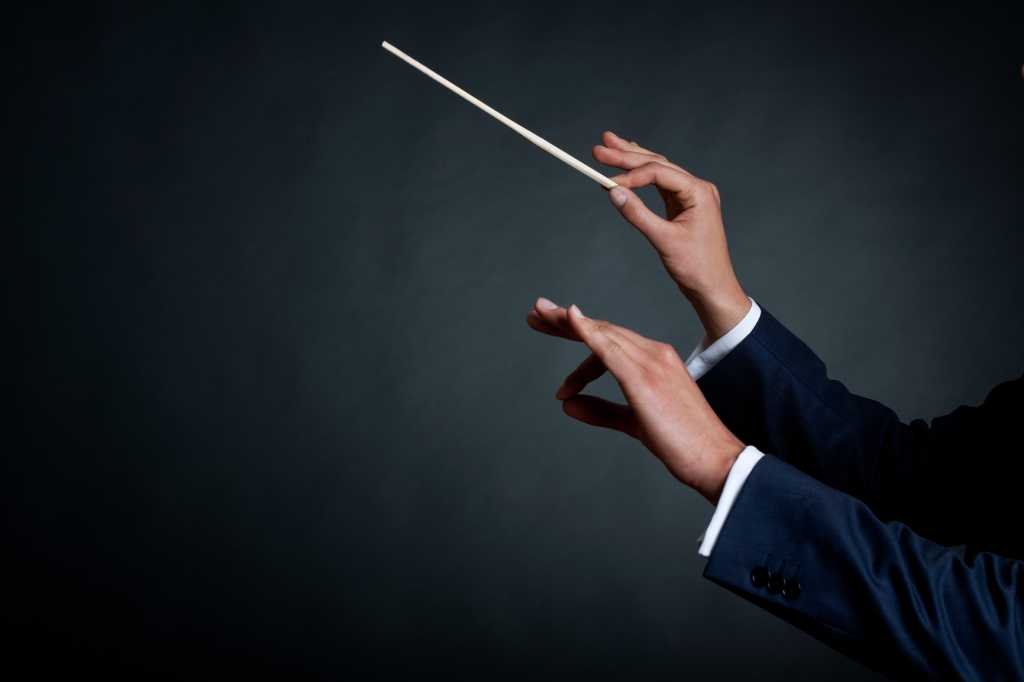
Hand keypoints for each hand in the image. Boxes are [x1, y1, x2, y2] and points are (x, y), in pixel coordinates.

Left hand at [529, 299, 743, 503]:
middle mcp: (654, 354)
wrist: (714, 458)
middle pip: (602, 330)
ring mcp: (651, 363)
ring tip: (539, 315)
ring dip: (568, 323)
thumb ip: (601, 411)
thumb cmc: (682, 442)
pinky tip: (570, 319)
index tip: (551, 329)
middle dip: (565, 321)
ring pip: (603, 334)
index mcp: (655, 360)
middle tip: (536, 311)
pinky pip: (611, 350)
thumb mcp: (634, 422)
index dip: (578, 334)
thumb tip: (568, 405)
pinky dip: (589, 332)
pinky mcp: (645, 379)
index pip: (609, 340)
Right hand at [592, 131, 749, 342]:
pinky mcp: (684, 205)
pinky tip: (630, 165)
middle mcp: (697, 188)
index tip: (605, 182)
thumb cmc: (696, 267)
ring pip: (658, 171)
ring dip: (633, 160)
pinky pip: (660, 184)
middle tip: (600, 147)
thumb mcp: (663, 240)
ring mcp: (691, 196)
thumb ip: (637, 214)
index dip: (630, 175)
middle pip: (657, 164)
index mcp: (698, 192)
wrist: (713, 287)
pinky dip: (642, 177)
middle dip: (627, 155)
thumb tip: (613, 192)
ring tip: (610, 145)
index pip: (658, 172)